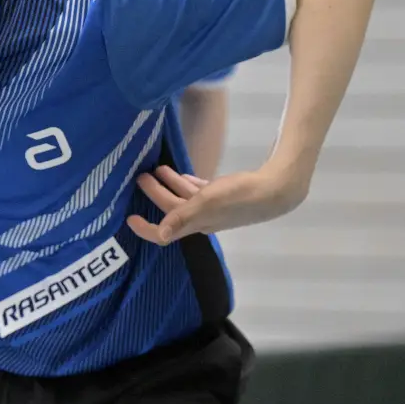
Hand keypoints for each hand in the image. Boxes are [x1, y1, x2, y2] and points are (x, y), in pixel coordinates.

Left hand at [127, 165, 301, 245]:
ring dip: (169, 185)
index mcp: (196, 224)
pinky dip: (187, 184)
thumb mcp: (208, 202)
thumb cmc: (240, 195)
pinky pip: (198, 192)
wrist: (275, 190)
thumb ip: (183, 216)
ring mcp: (213, 209)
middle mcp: (202, 219)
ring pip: (184, 199)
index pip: (165, 232)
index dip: (146, 228)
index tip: (129, 219)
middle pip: (171, 209)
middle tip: (141, 176)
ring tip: (157, 168)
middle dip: (154, 194)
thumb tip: (161, 235)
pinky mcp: (224, 196)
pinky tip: (181, 174)